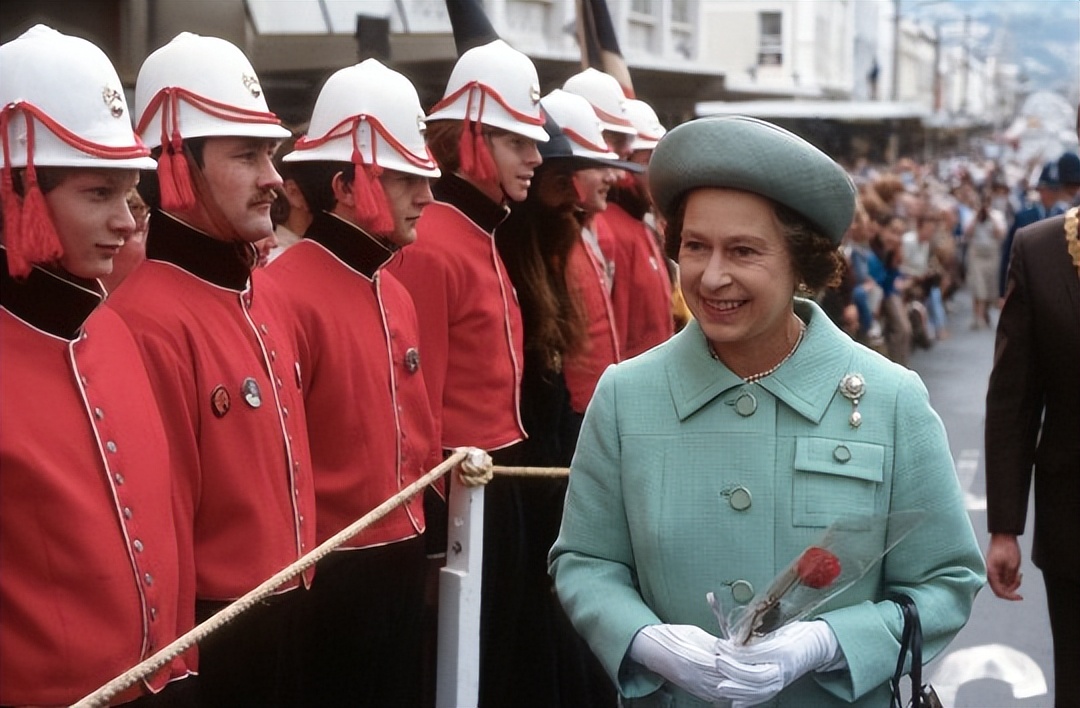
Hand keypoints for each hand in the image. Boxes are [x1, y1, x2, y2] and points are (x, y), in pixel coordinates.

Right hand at [629, 624, 769, 702]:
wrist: (652, 650)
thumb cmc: (673, 637)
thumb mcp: (697, 634)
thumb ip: (717, 643)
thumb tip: (737, 646)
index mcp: (700, 659)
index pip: (731, 664)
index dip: (746, 661)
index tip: (760, 656)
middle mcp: (700, 677)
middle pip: (733, 681)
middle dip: (750, 675)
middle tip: (765, 668)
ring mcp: (699, 687)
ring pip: (729, 692)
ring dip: (744, 686)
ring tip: (758, 678)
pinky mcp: (698, 692)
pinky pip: (721, 696)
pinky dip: (734, 692)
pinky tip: (743, 687)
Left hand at [716, 621, 842, 706]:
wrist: (817, 646)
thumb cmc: (797, 632)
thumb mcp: (778, 627)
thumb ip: (757, 634)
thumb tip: (733, 639)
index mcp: (782, 648)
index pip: (755, 653)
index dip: (735, 651)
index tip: (719, 645)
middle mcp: (783, 667)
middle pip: (757, 675)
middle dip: (734, 671)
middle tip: (717, 663)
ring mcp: (782, 679)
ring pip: (760, 690)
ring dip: (739, 690)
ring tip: (721, 686)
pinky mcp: (780, 685)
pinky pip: (764, 696)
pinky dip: (748, 700)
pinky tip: (735, 702)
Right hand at [986, 533, 1023, 600]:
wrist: (1004, 535)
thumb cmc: (1006, 547)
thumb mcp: (1013, 564)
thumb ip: (1011, 579)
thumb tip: (1010, 589)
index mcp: (991, 572)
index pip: (999, 591)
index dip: (1010, 596)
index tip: (1020, 597)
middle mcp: (990, 573)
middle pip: (1001, 589)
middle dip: (1013, 588)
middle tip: (1020, 579)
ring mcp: (993, 571)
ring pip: (1004, 584)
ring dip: (1013, 582)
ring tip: (1019, 573)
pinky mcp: (997, 568)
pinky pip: (1004, 578)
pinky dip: (1012, 578)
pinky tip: (1017, 572)